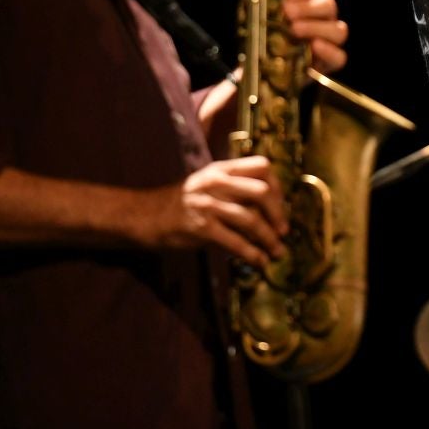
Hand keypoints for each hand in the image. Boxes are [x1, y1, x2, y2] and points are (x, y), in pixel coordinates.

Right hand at [148, 156, 288, 266]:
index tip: (280, 204)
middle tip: (284, 231)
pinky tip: (259, 262)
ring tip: (277, 252)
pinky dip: (252, 254)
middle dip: (279, 214)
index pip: (262, 166)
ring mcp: (208, 205)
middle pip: (261, 192)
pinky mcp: (201, 228)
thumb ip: (233, 187)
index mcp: (221, 169)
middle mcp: (217, 183)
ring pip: (251, 220)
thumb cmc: (181, 202)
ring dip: (269, 240)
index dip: (277, 186)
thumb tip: (269, 207)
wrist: (144, 215)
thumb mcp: (207, 183)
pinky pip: (235, 242)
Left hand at [229, 0, 348, 73]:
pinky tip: (313, 47)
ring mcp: (329, 41)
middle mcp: (324, 19)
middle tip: (287, 12)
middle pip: (329, 5)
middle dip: (308, 7)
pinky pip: (339, 57)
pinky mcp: (328, 63)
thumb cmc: (265, 32)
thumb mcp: (254, 10)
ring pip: (338, 30)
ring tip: (294, 30)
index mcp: (310, 1)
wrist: (262, 67)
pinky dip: (328, 51)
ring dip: (317, 27)